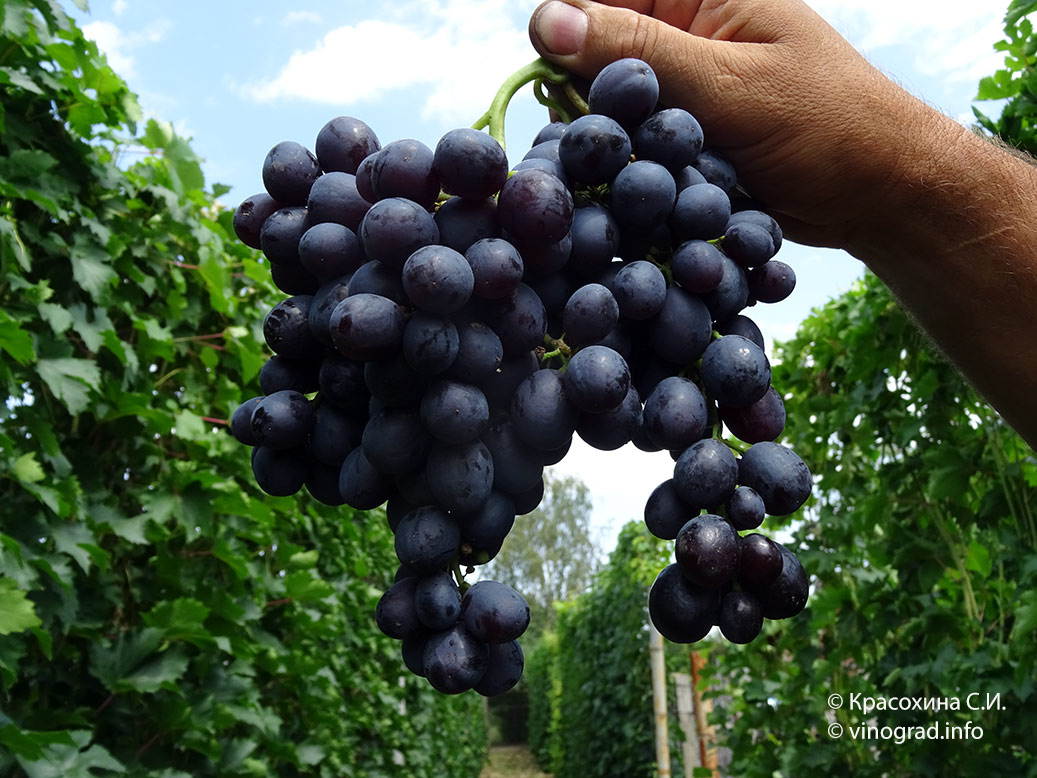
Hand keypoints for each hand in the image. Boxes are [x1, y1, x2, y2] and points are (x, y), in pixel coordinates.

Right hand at [527, 0, 957, 249]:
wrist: (880, 192)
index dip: (568, 33)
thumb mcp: (728, 85)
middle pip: (597, 49)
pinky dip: (631, 163)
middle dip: (588, 96)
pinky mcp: (690, 129)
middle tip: (608, 144)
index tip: (567, 90)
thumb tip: (546, 20)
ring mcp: (687, 83)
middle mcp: (687, 28)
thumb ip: (638, 53)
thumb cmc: (825, 125)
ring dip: (611, 138)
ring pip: (613, 100)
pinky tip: (641, 190)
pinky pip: (637, 138)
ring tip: (634, 172)